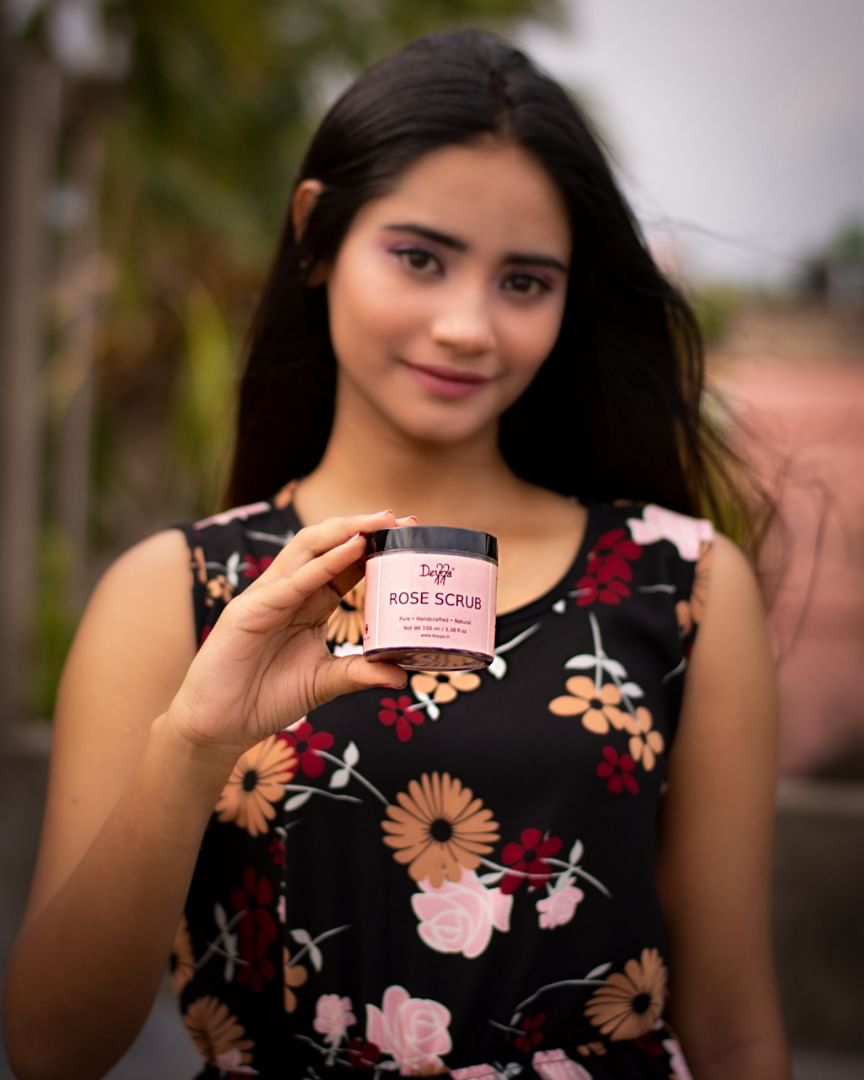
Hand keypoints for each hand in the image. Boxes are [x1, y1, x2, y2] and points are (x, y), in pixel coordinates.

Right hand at [166, 510, 408, 758]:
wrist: (219, 727)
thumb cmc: (265, 698)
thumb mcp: (324, 681)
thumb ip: (359, 673)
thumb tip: (401, 675)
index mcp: (307, 604)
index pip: (344, 564)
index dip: (374, 547)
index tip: (410, 536)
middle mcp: (287, 592)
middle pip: (327, 546)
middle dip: (364, 528)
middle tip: (403, 520)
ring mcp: (266, 597)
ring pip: (307, 550)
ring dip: (345, 532)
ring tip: (380, 523)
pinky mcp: (248, 612)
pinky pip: (292, 583)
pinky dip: (323, 564)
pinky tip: (351, 550)